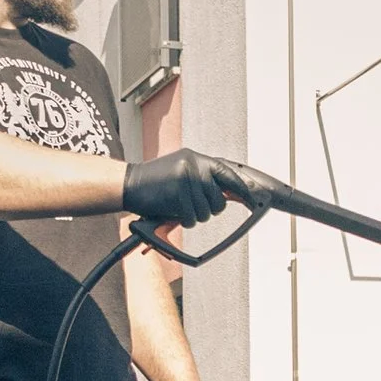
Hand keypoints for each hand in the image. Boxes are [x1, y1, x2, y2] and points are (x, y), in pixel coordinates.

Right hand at [122, 150, 247, 228]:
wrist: (127, 184)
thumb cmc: (155, 182)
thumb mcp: (183, 171)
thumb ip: (205, 179)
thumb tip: (233, 193)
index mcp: (197, 158)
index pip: (229, 174)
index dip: (242, 190)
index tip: (252, 201)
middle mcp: (194, 165)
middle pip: (220, 200)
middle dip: (210, 210)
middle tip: (194, 207)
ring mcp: (186, 178)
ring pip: (206, 212)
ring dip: (194, 217)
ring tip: (180, 208)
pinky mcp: (177, 193)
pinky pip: (192, 218)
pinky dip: (184, 221)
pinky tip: (173, 213)